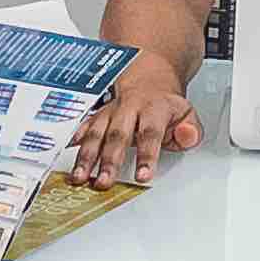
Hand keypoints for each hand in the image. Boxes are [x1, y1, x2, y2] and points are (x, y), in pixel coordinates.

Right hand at [68, 56, 200, 185]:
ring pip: (97, 132)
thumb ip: (190, 130)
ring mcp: (111, 111)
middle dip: (109, 160)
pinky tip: (69, 152)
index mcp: (154, 107)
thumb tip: (186, 136)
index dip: (146, 155)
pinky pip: (84, 125)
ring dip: (87, 156)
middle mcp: (130, 108)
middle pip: (118, 134)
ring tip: (81, 177)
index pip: (150, 133)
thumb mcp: (187, 114)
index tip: (143, 176)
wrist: (149, 79)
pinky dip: (75, 139)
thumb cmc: (165, 105)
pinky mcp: (98, 115)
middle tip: (104, 182)